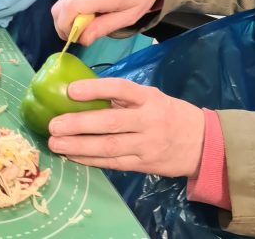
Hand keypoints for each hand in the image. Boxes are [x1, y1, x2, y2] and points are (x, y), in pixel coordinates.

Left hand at [48, 78, 204, 177]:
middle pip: (111, 123)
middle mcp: (149, 121)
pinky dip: (90, 160)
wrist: (201, 143)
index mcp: (150, 98)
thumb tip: (87, 95)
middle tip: (54, 125)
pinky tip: (73, 156)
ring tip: (56, 144)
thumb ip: (125, 98)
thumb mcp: (153, 98)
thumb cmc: (170, 114)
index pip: (121, 89)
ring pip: (108, 147)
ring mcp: (146, 145)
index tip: (71, 90)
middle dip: (79, 124)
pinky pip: (113, 163)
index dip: (95, 89)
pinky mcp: (143, 165)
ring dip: (79, 146)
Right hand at [51, 0, 162, 44]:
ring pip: (62, 1)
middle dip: (63, 25)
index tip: (76, 38)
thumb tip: (82, 39)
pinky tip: (89, 9)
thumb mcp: (129, 16)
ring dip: (68, 16)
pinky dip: (72, 5)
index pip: (69, 8)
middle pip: (59, 7)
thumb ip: (104, 27)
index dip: (65, 27)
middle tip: (79, 34)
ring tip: (87, 22)